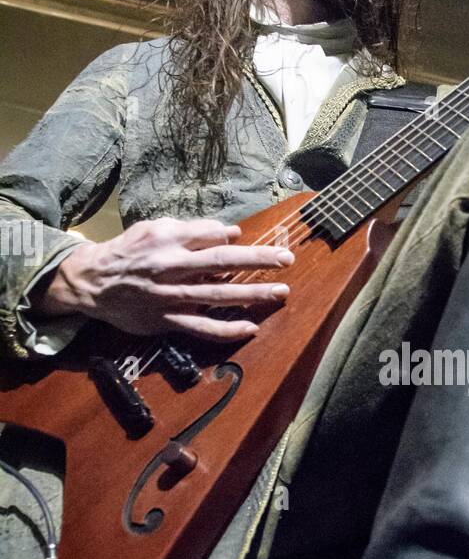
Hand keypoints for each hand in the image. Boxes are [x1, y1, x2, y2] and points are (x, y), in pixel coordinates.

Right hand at [34, 217, 294, 341]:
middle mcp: (170, 267)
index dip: (240, 240)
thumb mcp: (155, 229)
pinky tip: (250, 328)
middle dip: (258, 260)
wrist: (92, 282)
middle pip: (222, 262)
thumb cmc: (129, 252)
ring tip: (280, 292)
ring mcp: (170, 296)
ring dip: (252, 294)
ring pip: (217, 295)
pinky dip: (226, 329)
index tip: (268, 244)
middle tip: (287, 259)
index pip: (212, 237)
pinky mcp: (166, 320)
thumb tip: (231, 233)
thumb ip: (192, 230)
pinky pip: (201, 327)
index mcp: (168, 240)